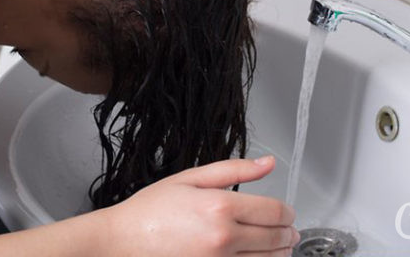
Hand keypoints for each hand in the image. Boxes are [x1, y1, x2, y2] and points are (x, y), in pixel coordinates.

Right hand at [107, 156, 299, 255]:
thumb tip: (268, 162)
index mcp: (220, 207)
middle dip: (288, 233)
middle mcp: (223, 239)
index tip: (288, 213)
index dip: (288, 212)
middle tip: (288, 231)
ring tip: (277, 247)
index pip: (275, 211)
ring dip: (279, 254)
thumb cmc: (151, 210)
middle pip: (276, 239)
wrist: (121, 241)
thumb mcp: (191, 178)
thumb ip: (235, 170)